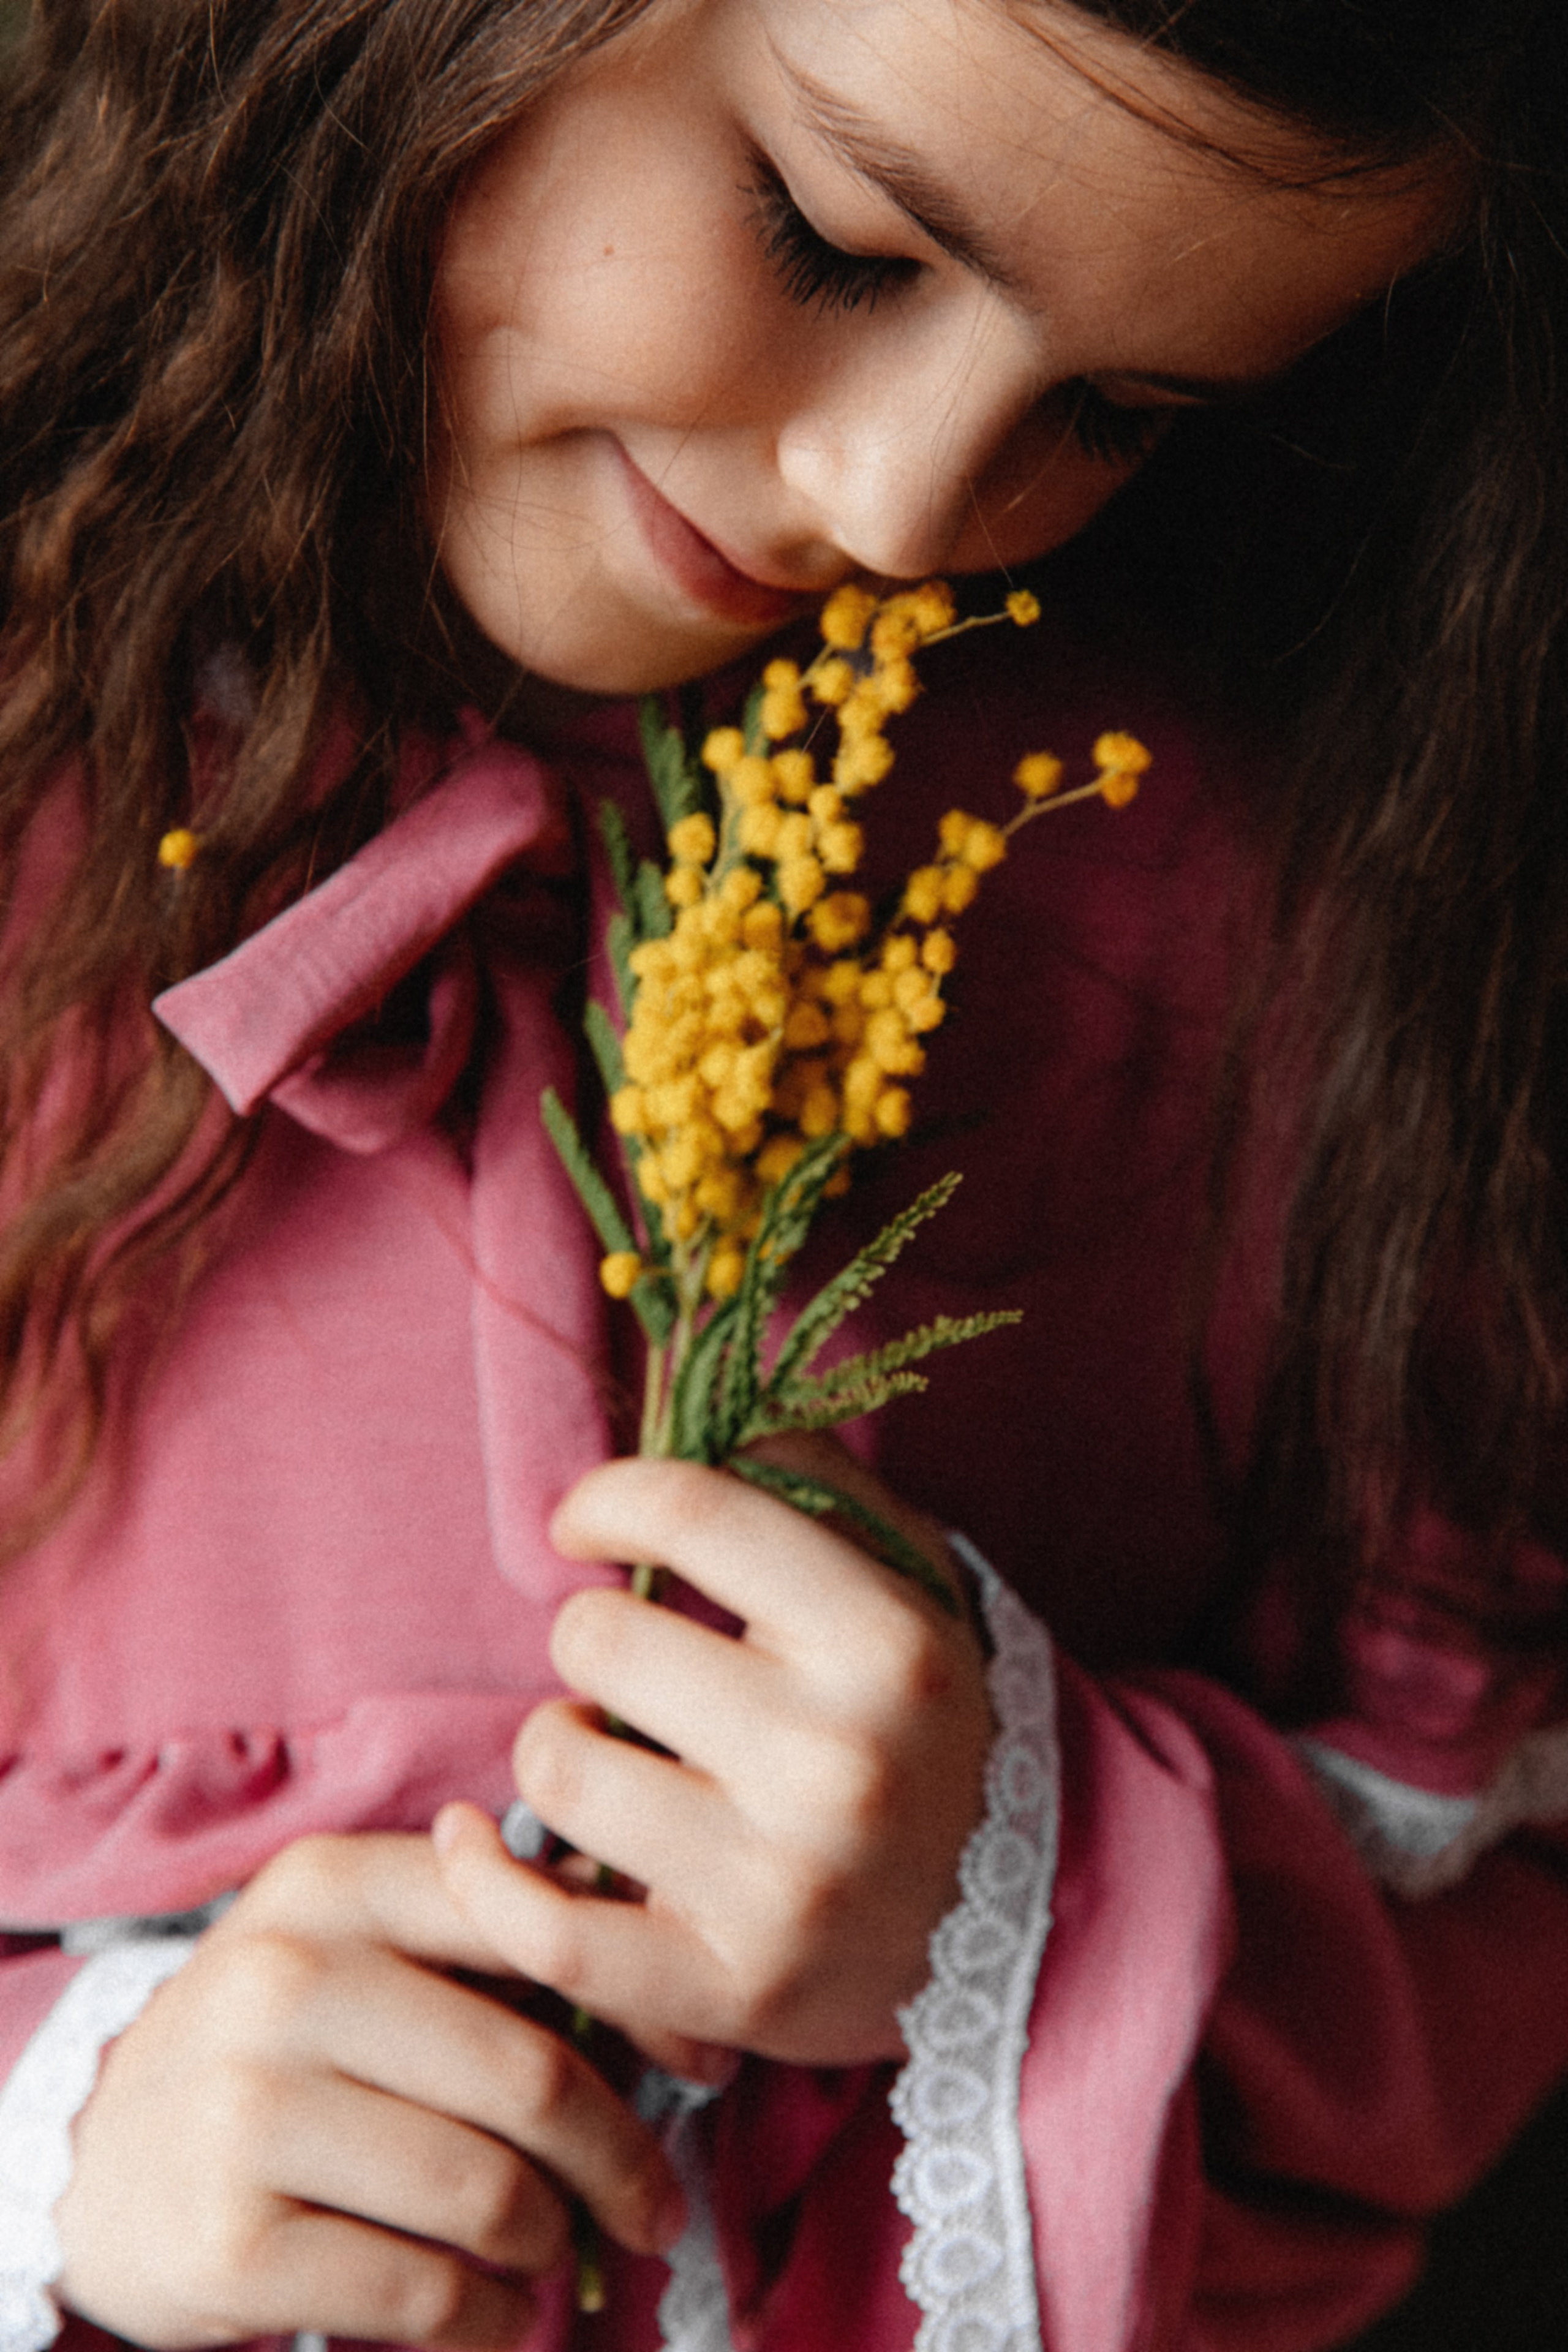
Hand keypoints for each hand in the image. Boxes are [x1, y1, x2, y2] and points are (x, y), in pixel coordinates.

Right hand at [54, 1831, 684, 2349]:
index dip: (646, 2001)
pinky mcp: (232, 2243)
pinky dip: (491, 2320)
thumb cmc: (281, 2042)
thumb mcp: (358, 1946)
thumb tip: (668, 1981)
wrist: (98, 2154)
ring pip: (489, 2193)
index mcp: (335, 1886)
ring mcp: (250, 2111)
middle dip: (622, 2157)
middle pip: (531, 2076)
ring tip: (554, 2251)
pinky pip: (425, 2293)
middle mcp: (285, 1981)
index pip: (533, 1927)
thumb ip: (488, 1934)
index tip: (706, 2063)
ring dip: (552, 2242)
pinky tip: (496, 2313)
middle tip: (656, 2206)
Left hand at [432, 1441, 992, 2069]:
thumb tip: (681, 1411)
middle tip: (631, 1670)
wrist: (1039, 1910)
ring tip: (610, 1756)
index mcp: (883, 1640)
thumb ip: (804, 1478)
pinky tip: (475, 1837)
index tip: (587, 1524)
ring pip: (558, 1767)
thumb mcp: (909, 1573)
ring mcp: (781, 1887)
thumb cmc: (932, 1716)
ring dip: (560, 1747)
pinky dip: (486, 1876)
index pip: (687, 1511)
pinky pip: (545, 1929)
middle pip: (598, 1642)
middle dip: (593, 1639)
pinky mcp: (728, 1990)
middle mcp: (836, 1760)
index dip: (606, 1499)